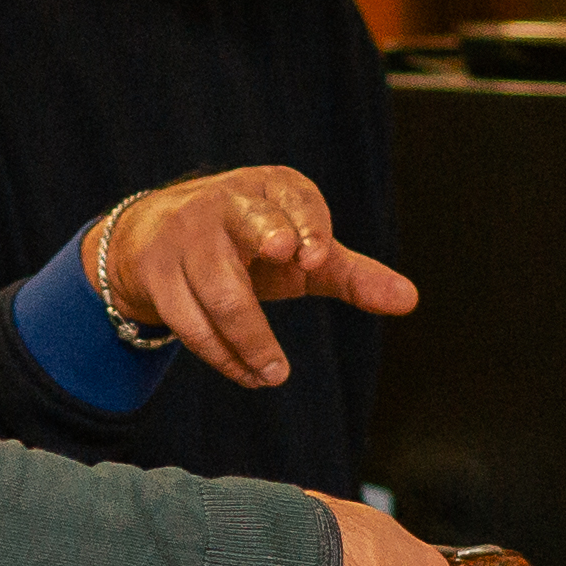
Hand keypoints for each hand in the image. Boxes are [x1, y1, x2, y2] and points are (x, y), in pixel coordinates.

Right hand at [98, 167, 420, 390]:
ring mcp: (185, 238)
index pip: (294, 199)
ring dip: (249, 339)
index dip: (306, 225)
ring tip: (276, 375)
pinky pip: (190, 322)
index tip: (317, 258)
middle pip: (247, 222)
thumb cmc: (249, 244)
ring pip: (219, 290)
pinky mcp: (157, 274)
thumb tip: (410, 300)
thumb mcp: (300, 251)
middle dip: (267, 236)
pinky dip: (222, 356)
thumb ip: (352, 275)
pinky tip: (249, 375)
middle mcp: (225, 204)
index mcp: (270, 190)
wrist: (155, 236)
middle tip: (291, 258)